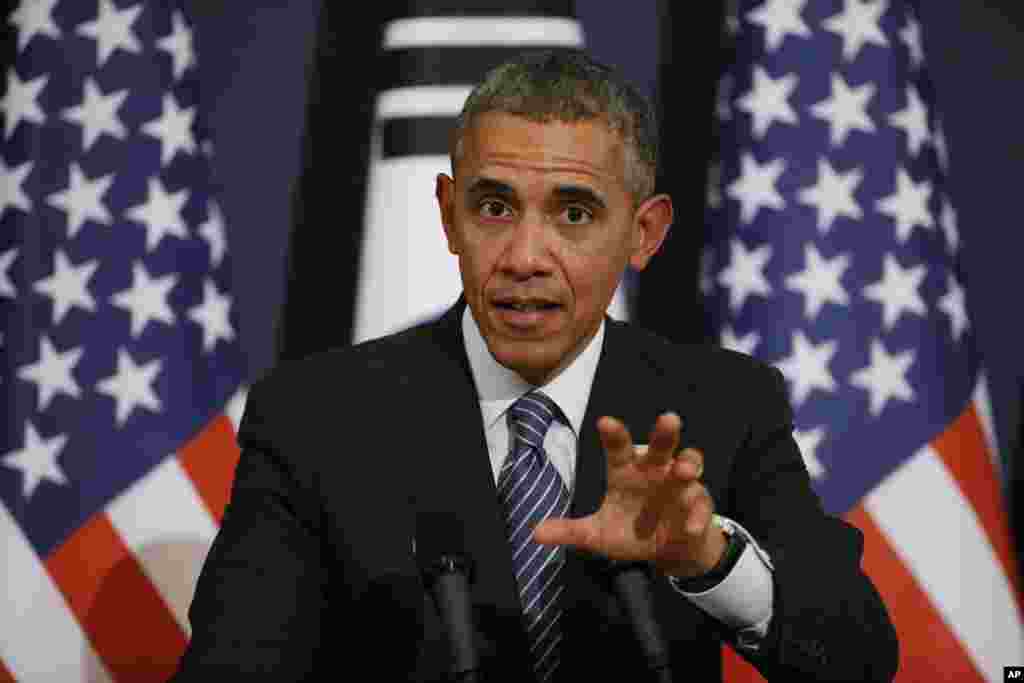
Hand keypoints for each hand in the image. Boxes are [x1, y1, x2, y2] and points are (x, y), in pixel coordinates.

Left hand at [533, 412, 726, 577]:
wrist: (667, 552)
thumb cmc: (631, 531)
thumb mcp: (598, 535)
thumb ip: (570, 531)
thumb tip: (535, 534)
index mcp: (627, 471)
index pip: (618, 447)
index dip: (613, 434)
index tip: (605, 422)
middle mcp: (655, 471)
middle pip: (661, 446)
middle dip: (665, 433)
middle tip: (668, 419)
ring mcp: (679, 485)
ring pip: (689, 463)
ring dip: (689, 464)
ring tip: (683, 471)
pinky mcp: (699, 505)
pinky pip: (701, 505)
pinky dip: (698, 515)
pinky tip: (690, 527)